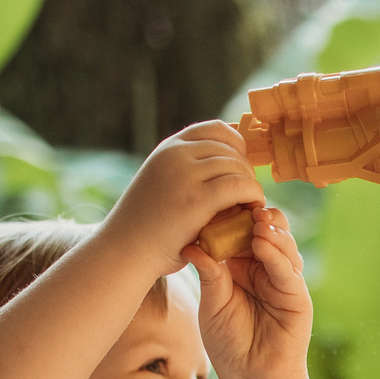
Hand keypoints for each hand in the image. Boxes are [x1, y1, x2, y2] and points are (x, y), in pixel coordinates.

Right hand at [100, 121, 264, 280]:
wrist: (126, 250)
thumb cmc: (147, 224)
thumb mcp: (162, 181)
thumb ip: (186, 169)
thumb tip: (223, 162)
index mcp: (169, 147)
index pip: (216, 128)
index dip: (237, 145)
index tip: (241, 168)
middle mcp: (176, 154)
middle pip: (230, 149)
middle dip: (246, 170)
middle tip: (248, 194)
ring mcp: (185, 174)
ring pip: (237, 167)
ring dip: (251, 184)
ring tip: (249, 204)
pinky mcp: (197, 199)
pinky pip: (239, 186)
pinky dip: (253, 195)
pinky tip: (252, 208)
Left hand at [187, 202, 311, 378]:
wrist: (250, 376)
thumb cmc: (228, 342)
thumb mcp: (212, 303)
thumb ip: (210, 274)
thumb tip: (191, 244)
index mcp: (241, 267)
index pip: (241, 233)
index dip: (235, 217)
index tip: (222, 201)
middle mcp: (264, 269)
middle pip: (266, 233)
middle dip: (257, 217)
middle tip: (245, 205)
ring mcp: (283, 281)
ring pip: (282, 246)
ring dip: (270, 232)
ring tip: (256, 221)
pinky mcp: (297, 296)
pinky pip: (288, 271)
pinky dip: (277, 256)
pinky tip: (263, 245)